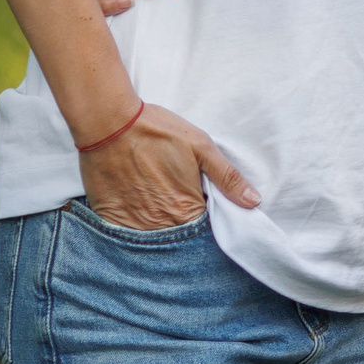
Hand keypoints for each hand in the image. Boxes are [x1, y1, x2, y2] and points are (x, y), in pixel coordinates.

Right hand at [78, 102, 257, 230]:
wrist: (110, 123)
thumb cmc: (157, 131)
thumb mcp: (201, 146)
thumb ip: (227, 177)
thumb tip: (253, 202)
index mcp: (186, 208)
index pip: (206, 230)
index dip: (207, 218)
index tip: (202, 203)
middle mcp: (161, 224)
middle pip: (180, 236)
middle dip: (184, 224)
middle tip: (175, 197)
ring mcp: (134, 226)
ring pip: (155, 239)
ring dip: (161, 226)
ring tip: (156, 198)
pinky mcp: (112, 221)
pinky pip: (129, 236)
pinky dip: (136, 227)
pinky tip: (137, 204)